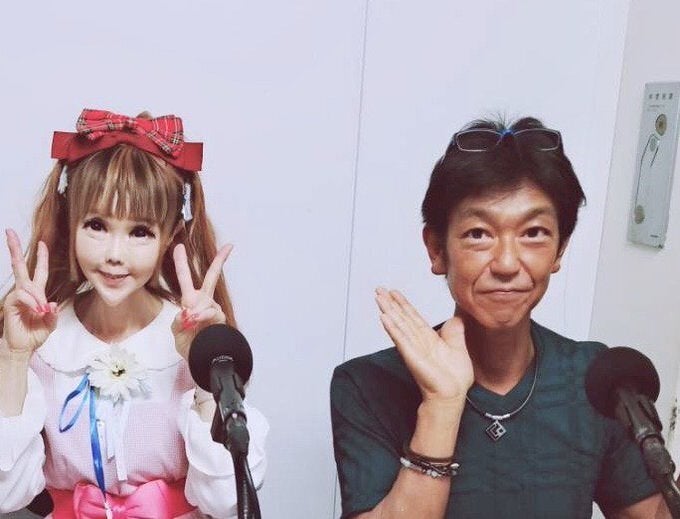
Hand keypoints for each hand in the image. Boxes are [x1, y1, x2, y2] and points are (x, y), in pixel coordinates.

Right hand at [2, 229, 57, 353]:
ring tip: (42, 311)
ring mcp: (17, 296)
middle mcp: (26, 291)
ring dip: (37, 297)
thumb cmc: (35, 335)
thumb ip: (53, 314)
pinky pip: (21, 295)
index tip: (42, 242)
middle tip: (9, 231)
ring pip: (27, 285)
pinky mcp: (11, 302)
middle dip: (15, 248)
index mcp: (37, 293)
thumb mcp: (50, 324)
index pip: (40, 272)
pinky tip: (36, 310)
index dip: (41, 258)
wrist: (23, 348)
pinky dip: (31, 302)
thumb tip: (52, 304)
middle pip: (20, 266)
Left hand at [171, 243, 231, 359]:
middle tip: (229, 246)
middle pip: (212, 277)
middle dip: (220, 261)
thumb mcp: (177, 332)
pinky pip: (211, 313)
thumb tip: (187, 312)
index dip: (182, 262)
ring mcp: (213, 308)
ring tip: (193, 321)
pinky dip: (203, 316)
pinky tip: (197, 321)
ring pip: (206, 300)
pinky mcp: (219, 318)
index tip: (180, 246)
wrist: (202, 359)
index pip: (186, 278)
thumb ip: (178, 321)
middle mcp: (203, 300)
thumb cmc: (190, 344)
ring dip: (198, 310)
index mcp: (190, 300)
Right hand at [375, 287, 473, 403]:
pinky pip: (401, 339)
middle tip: (378, 289)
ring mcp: (413, 348)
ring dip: (387, 310)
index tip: (393, 292)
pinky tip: (384, 317)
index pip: (412, 316)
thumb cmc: (455, 377)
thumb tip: (456, 318)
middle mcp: (418, 341)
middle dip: (390, 303)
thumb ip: (455, 332)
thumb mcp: (459, 347)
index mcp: (428, 338)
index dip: (403, 304)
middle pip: (401, 317)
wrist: (453, 395)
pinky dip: (392, 328)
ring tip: (378, 297)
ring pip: (398, 325)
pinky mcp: (412, 356)